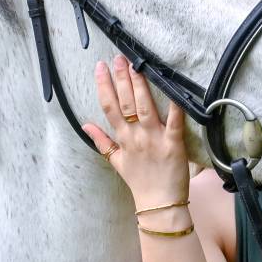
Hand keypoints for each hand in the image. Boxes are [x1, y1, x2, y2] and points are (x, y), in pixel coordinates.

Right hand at [81, 53, 189, 202]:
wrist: (158, 204)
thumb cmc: (139, 182)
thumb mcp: (116, 161)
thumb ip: (101, 141)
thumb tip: (85, 124)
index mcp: (123, 138)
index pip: (109, 107)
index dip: (103, 86)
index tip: (100, 67)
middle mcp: (136, 136)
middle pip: (125, 103)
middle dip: (121, 79)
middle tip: (118, 58)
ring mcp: (154, 139)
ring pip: (145, 107)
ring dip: (139, 86)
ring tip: (136, 66)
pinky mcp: (173, 144)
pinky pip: (174, 122)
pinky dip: (175, 107)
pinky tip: (174, 90)